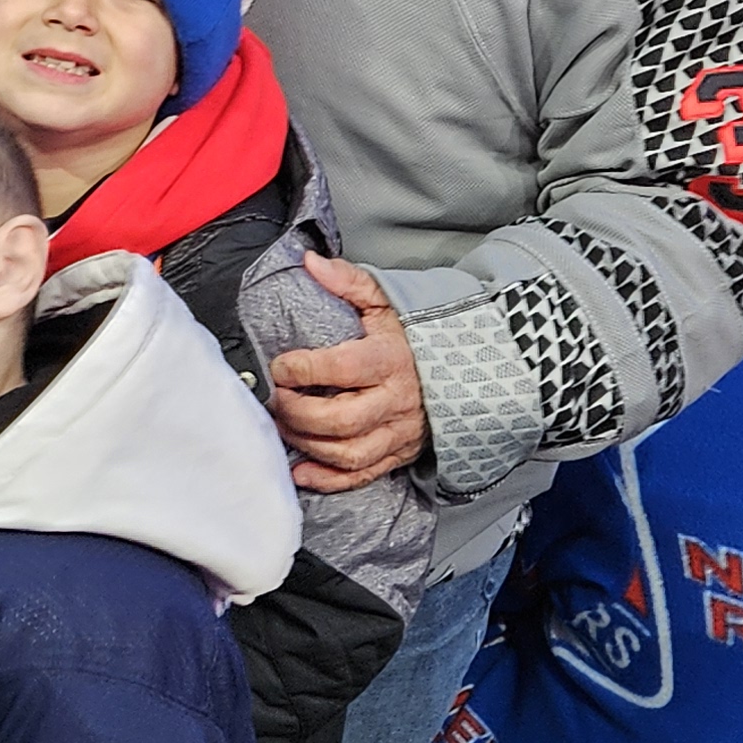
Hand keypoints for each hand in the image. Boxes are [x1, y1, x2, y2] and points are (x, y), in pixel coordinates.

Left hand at [268, 254, 428, 495]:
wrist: (466, 370)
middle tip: (275, 399)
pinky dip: (327, 479)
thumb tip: (310, 262)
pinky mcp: (398, 455)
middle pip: (342, 420)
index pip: (343, 368)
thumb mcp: (386, 301)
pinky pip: (361, 476)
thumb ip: (348, 281)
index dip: (304, 368)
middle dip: (298, 412)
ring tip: (282, 425)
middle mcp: (396, 401)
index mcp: (391, 359)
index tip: (280, 365)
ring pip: (348, 453)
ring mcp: (399, 433)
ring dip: (307, 444)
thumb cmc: (414, 336)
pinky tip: (299, 470)